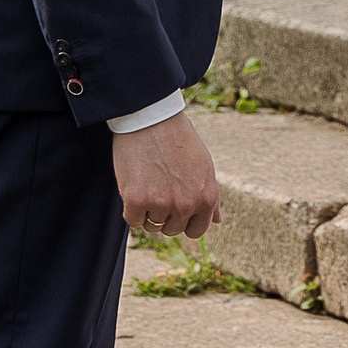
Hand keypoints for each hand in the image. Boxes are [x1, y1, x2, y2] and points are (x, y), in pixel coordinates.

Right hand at [112, 107, 219, 238]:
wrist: (152, 116)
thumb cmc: (178, 139)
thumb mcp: (203, 166)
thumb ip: (210, 197)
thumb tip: (216, 220)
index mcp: (207, 198)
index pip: (195, 230)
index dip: (184, 220)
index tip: (174, 205)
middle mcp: (186, 204)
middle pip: (171, 229)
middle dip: (164, 214)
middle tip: (158, 186)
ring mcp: (162, 203)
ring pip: (151, 226)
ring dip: (147, 210)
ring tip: (148, 182)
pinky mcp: (137, 200)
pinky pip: (133, 220)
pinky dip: (131, 207)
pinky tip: (135, 184)